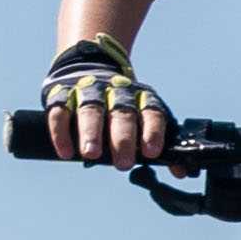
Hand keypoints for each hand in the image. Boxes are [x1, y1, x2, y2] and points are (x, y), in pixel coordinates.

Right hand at [40, 36, 169, 167]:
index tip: (151, 153)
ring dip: (91, 133)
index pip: (152, 112)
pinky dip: (61, 133)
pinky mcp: (61, 93)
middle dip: (123, 139)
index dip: (153, 132)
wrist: (90, 67)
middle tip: (123, 163)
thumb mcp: (144, 117)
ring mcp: (88, 90)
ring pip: (91, 111)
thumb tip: (180, 172)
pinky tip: (66, 152)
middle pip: (122, 114)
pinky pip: (60, 112)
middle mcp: (117, 91)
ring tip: (91, 155)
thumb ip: (159, 143)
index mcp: (141, 97)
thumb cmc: (122, 106)